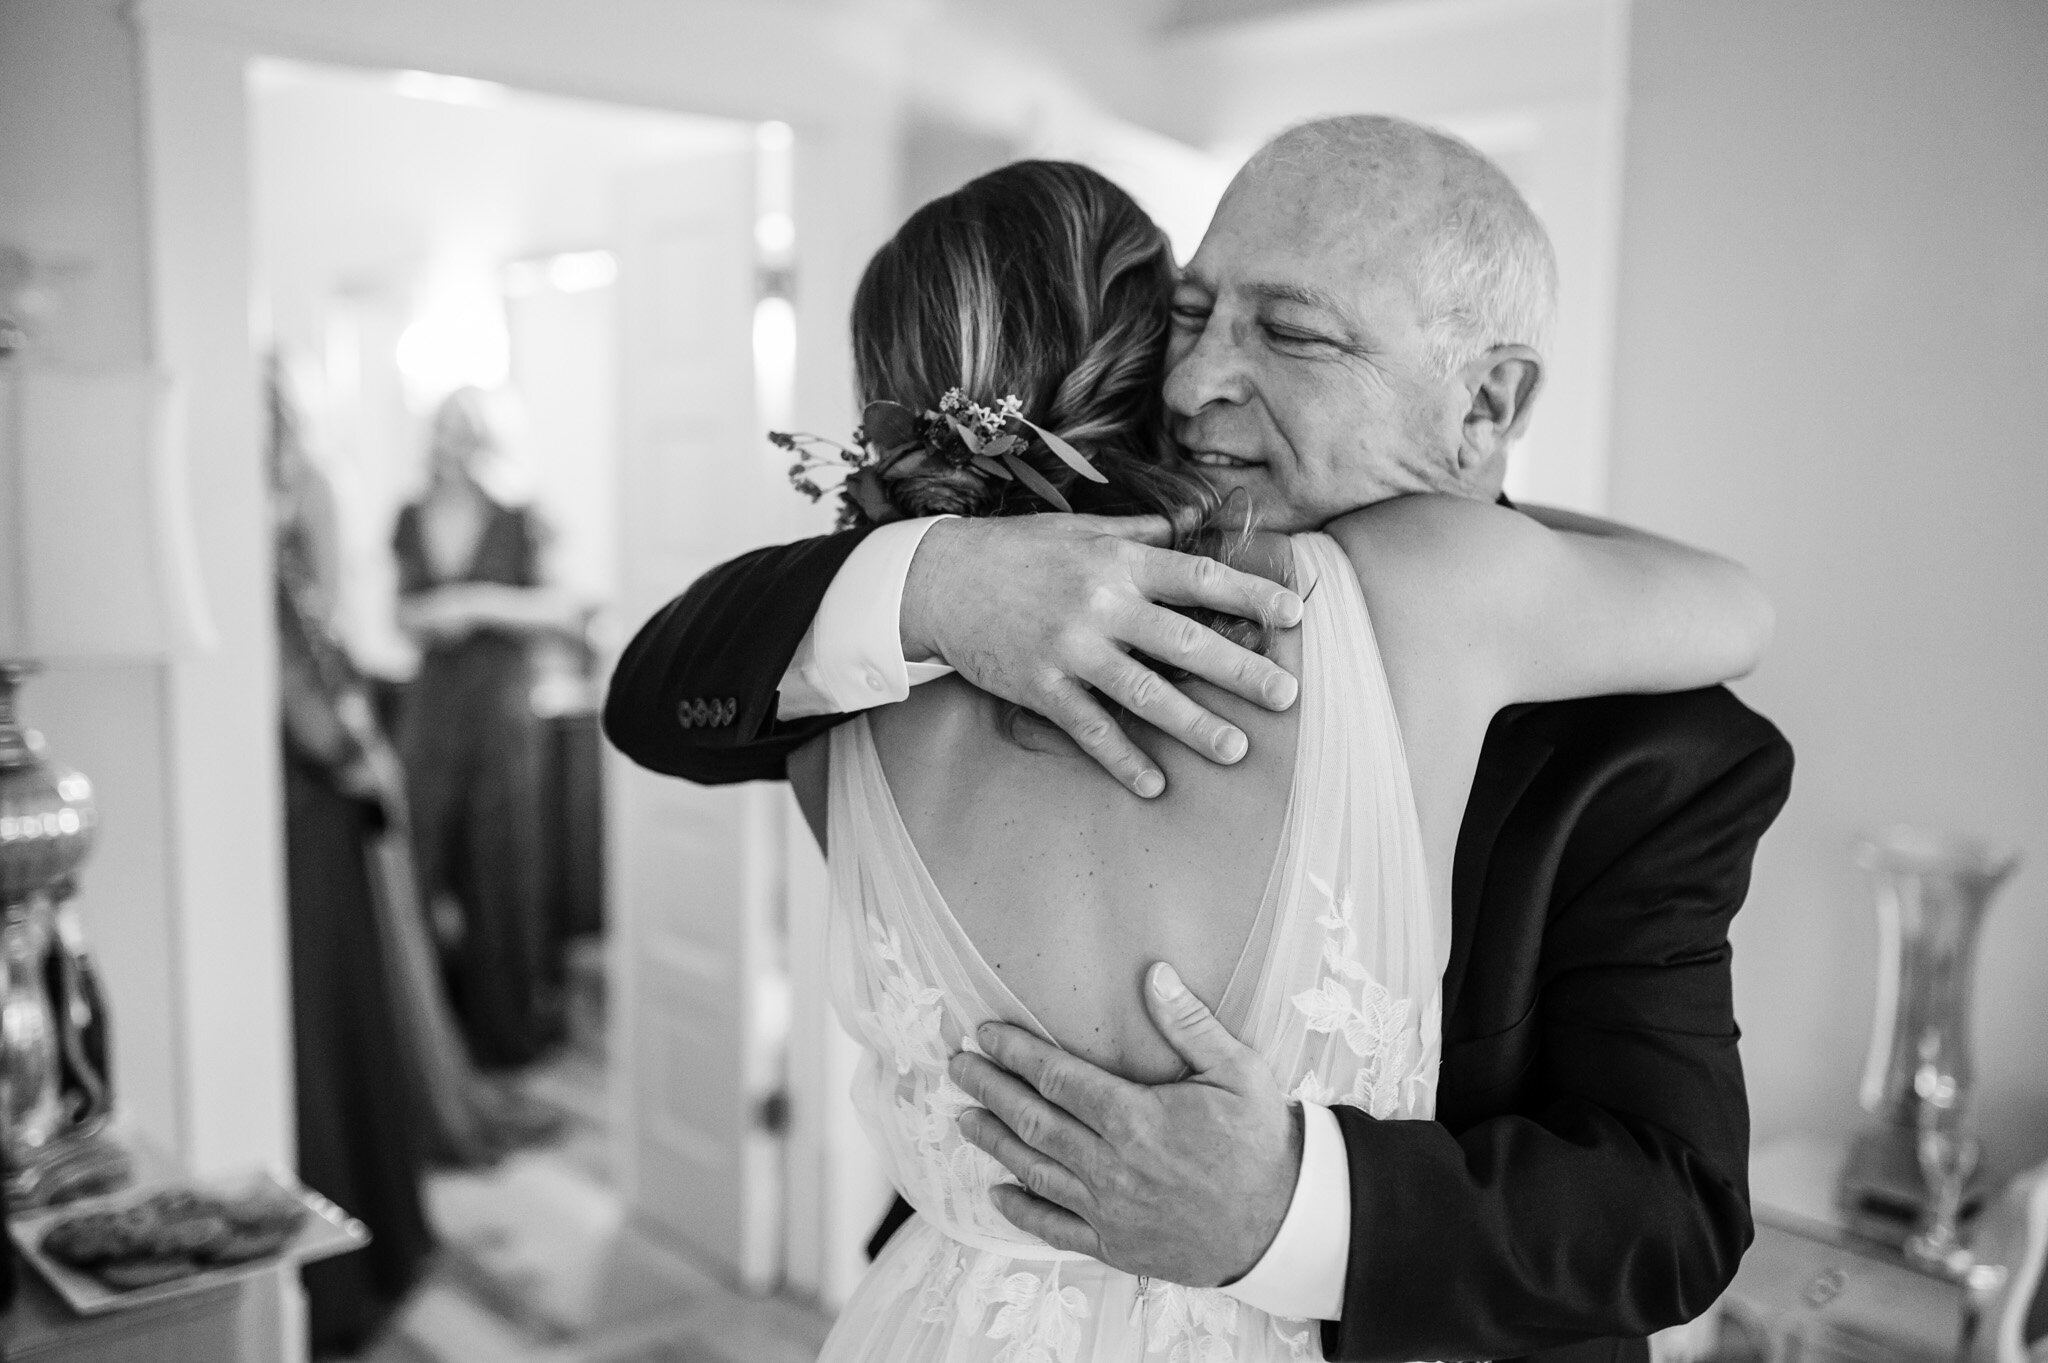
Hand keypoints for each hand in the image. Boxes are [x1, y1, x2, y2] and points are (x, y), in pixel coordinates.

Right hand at [901, 515, 1303, 796]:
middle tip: (1287, 696)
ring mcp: (1069, 648)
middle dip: (1241, 670)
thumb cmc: (1013, 550)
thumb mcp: (1077, 529)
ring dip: (1193, 724)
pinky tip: (1155, 783)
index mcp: (1117, 561)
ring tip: (1236, 749)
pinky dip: (1122, 759)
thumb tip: (1185, 527)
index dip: (1249, 596)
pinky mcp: (1038, 686)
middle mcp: (1099, 604)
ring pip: (1143, 692)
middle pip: (1184, 640)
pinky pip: (1089, 728)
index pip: (1198, 576)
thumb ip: (1135, 534)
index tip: (1295, 616)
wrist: (935, 578)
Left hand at [948, 962, 1300, 1286]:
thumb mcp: (1238, 1072)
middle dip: (990, 1090)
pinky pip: (1056, 1229)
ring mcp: (1111, 1211)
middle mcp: (1113, 1166)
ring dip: (995, 1142)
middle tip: (958, 1067)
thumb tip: (1154, 973)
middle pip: (1034, 1122)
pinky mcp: (1117, 1246)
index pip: (1058, 1078)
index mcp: (1137, 1118)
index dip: (1016, 1053)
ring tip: (964, 1117)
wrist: (1287, 1225)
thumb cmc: (1265, 1143)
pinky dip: (1022, 1211)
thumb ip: (1190, 1024)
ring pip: (1036, 1172)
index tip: (986, 1034)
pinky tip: (997, 1193)